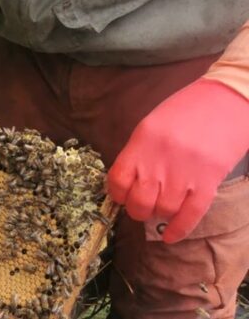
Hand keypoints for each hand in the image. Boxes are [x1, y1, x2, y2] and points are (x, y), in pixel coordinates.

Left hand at [107, 78, 248, 242]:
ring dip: (157, 215)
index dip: (116, 193)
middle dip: (136, 209)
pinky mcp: (208, 184)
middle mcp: (160, 160)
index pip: (118, 179)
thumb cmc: (186, 112)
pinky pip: (190, 215)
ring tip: (158, 210)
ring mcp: (185, 174)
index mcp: (142, 142)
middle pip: (139, 200)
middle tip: (139, 207)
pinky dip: (178, 229)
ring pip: (163, 210)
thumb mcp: (152, 125)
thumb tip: (129, 180)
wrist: (224, 104)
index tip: (120, 196)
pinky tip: (170, 237)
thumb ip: (140, 152)